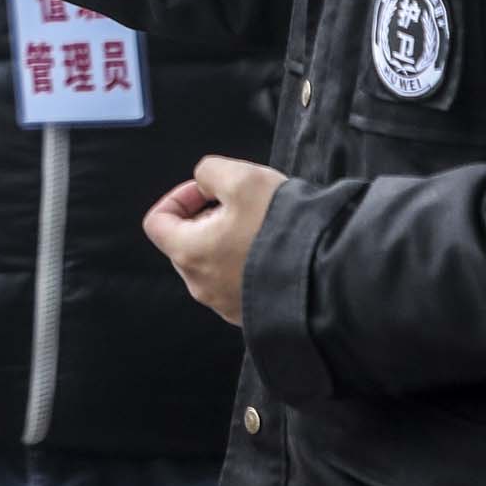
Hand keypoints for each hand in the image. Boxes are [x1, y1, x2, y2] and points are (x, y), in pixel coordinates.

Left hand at [141, 155, 287, 326]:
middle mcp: (200, 285)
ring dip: (228, 238)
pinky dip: (245, 262)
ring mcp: (224, 304)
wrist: (327, 277)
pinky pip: (236, 282)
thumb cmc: (280, 228)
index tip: (208, 189)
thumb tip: (204, 180)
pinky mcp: (250, 314)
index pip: (157, 222)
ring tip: (261, 225)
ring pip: (212, 262)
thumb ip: (210, 171)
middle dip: (207, 216)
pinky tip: (273, 249)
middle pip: (185, 242)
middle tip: (239, 204)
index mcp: (188, 252)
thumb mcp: (242, 178)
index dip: (178, 197)